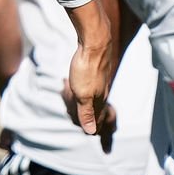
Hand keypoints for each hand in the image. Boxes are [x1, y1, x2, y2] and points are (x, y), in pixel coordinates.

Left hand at [61, 28, 116, 148]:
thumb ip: (87, 112)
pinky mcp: (96, 70)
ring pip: (90, 95)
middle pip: (93, 108)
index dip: (88, 125)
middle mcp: (102, 90)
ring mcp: (100, 79)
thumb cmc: (86, 68)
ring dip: (80, 100)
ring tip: (71, 98)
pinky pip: (87, 84)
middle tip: (75, 114)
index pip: (96, 119)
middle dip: (84, 113)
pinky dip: (79, 87)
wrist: (94, 42)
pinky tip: (74, 83)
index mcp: (99, 99)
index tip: (82, 128)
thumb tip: (91, 132)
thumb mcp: (83, 94)